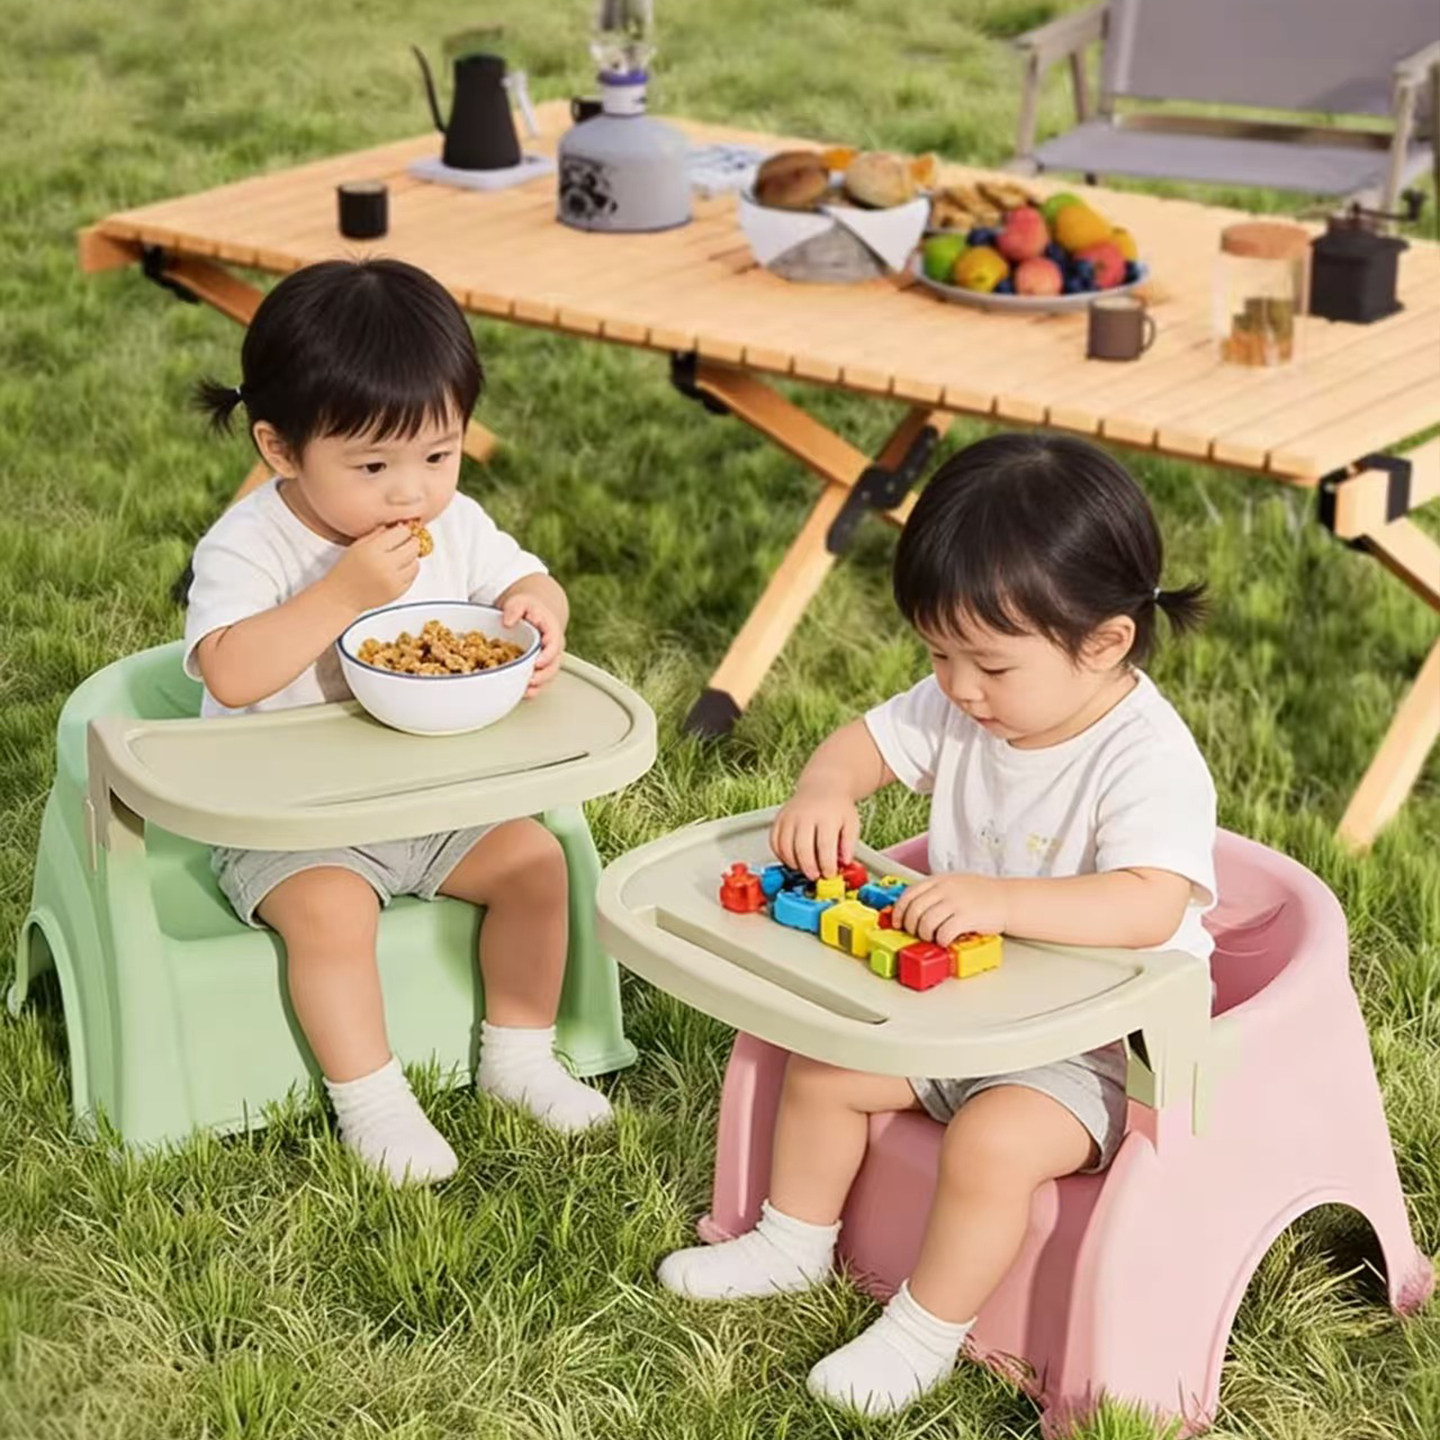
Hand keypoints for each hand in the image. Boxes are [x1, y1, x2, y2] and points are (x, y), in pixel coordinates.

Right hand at [326, 523, 419, 612]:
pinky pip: (413, 577)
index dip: (403, 530)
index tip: (400, 531)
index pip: (401, 533)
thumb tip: (398, 524)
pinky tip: (399, 569)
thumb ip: (377, 533)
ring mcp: (392, 580)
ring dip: (412, 558)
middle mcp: (384, 565)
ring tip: (401, 556)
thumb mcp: (357, 545)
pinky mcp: (397, 592)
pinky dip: (409, 571)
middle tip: (406, 542)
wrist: (341, 597)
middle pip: (413, 547)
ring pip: (416, 563)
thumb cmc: (346, 570)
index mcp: (372, 550)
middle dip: (411, 542)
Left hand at [501, 593, 564, 696]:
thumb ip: (514, 608)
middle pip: (554, 665)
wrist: (531, 614)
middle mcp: (553, 648)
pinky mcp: (540, 668)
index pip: (554, 644)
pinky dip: (533, 689)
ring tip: (526, 690)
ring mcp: (548, 660)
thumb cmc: (527, 609)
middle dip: (543, 675)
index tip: (538, 662)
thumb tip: (508, 622)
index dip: (548, 655)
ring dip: (538, 685)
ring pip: (548, 676)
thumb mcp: (520, 602)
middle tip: (530, 680)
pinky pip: (541, 682)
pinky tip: (523, 693)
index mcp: (551, 631)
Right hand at [769, 786, 859, 879]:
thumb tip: (844, 861)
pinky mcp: (778, 818)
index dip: (826, 865)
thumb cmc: (837, 807)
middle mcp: (805, 815)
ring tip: (805, 868)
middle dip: (809, 868)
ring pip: (785, 847)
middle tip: (816, 876)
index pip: (824, 846)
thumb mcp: (851, 823)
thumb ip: (849, 844)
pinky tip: (792, 859)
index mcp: (826, 816)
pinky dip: (781, 855)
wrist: (822, 786)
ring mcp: (789, 816)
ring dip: (794, 864)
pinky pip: (774, 842)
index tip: (830, 874)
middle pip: (802, 848)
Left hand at [891, 873, 1008, 945]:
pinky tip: (945, 941)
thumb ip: (935, 893)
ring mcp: (956, 902)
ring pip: (926, 922)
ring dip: (925, 935)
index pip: (909, 894)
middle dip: (910, 926)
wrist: (1008, 899)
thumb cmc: (982, 895)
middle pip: (914, 910)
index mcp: (939, 880)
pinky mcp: (967, 917)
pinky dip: (941, 940)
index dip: (899, 911)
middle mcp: (945, 889)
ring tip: (932, 938)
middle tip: (916, 934)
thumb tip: (912, 909)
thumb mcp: (954, 884)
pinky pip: (944, 933)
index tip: (898, 923)